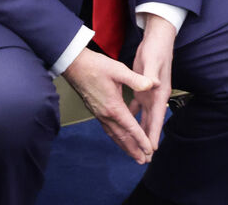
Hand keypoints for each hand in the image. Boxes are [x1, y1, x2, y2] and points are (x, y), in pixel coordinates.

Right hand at [63, 47, 156, 163]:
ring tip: (134, 155)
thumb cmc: (96, 66)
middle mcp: (105, 114)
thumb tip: (152, 84)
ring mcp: (99, 114)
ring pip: (114, 135)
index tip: (149, 150)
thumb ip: (136, 79)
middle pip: (121, 137)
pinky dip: (117, 137)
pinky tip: (120, 138)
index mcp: (113, 107)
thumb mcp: (119, 69)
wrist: (74, 65)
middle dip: (133, 149)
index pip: (130, 128)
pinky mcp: (96, 111)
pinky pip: (108, 129)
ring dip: (125, 146)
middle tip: (144, 161)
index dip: (141, 139)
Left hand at [129, 13, 175, 151]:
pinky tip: (126, 125)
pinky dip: (132, 117)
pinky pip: (136, 107)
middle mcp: (156, 96)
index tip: (151, 150)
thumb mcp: (152, 61)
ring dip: (140, 131)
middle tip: (143, 158)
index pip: (157, 117)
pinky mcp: (142, 89)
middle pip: (151, 122)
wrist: (158, 38)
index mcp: (159, 92)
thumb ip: (150, 75)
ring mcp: (149, 93)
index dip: (153, 133)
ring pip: (143, 117)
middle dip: (147, 140)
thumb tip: (151, 85)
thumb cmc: (157, 49)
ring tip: (136, 147)